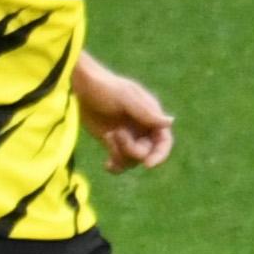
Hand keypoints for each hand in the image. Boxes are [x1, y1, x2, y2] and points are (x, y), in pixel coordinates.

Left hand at [75, 57, 176, 172]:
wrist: (82, 88)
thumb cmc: (105, 87)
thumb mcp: (125, 98)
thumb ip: (145, 112)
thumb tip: (170, 122)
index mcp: (151, 116)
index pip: (164, 141)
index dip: (160, 155)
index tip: (148, 164)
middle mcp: (143, 129)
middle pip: (146, 153)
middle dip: (131, 149)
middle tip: (115, 133)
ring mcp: (129, 137)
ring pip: (132, 160)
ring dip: (120, 153)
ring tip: (108, 136)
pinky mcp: (113, 143)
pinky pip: (120, 162)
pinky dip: (115, 166)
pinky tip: (106, 165)